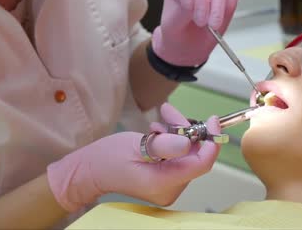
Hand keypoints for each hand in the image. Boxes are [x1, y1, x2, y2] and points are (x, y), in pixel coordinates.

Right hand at [47, 103, 220, 211]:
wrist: (89, 171)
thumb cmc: (107, 158)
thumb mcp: (136, 145)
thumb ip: (164, 145)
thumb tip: (188, 141)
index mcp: (165, 182)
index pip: (201, 164)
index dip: (211, 141)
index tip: (212, 120)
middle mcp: (170, 188)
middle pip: (194, 155)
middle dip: (187, 131)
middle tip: (171, 113)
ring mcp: (168, 185)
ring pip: (186, 153)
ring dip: (177, 133)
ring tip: (160, 121)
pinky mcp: (164, 179)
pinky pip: (177, 157)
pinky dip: (171, 141)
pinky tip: (157, 132)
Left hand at [152, 0, 240, 66]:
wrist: (189, 45)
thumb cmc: (177, 32)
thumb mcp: (172, 26)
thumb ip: (181, 12)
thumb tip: (193, 4)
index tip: (188, 8)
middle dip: (202, 2)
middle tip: (201, 22)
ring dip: (218, 7)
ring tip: (212, 25)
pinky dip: (230, 4)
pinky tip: (222, 18)